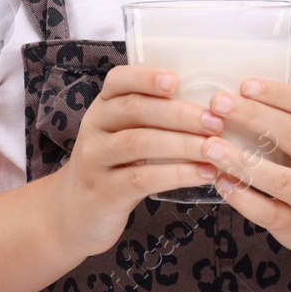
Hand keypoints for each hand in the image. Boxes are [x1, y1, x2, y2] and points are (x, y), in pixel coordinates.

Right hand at [46, 64, 221, 259]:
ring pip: (140, 143)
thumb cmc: (115, 167)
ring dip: (183, 145)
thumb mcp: (123, 135)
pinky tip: (202, 174)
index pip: (118, 81)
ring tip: (214, 150)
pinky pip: (142, 178)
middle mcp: (94, 128)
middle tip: (215, 122)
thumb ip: (153, 119)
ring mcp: (95, 160)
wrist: (75, 213)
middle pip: (136, 110)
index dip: (146, 77)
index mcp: (102, 107)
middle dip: (179, 114)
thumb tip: (213, 107)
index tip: (176, 81)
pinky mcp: (104, 192)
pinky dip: (176, 175)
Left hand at [201, 77, 290, 263]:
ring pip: (279, 178)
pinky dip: (242, 197)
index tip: (245, 84)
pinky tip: (221, 182)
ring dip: (241, 161)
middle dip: (252, 115)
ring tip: (210, 146)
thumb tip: (238, 96)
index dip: (276, 93)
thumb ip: (290, 122)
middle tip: (218, 102)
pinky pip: (267, 212)